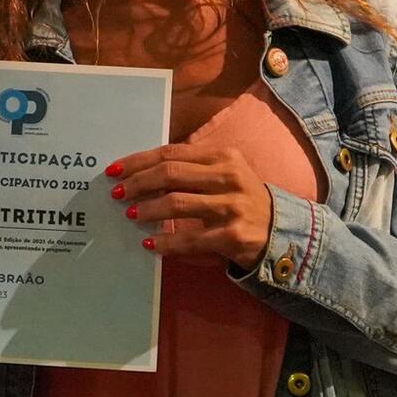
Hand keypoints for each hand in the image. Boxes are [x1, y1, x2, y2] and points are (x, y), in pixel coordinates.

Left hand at [108, 143, 272, 267]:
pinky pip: (190, 239)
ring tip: (130, 214)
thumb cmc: (242, 200)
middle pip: (170, 174)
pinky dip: (166, 242)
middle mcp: (228, 177)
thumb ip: (191, 169)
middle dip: (138, 183)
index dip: (139, 161)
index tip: (115, 169)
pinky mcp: (233, 235)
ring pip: (177, 203)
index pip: (172, 153)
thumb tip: (142, 173)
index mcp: (223, 157)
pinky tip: (150, 243)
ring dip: (147, 209)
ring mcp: (231, 206)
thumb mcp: (224, 175)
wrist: (282, 232)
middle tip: (117, 193)